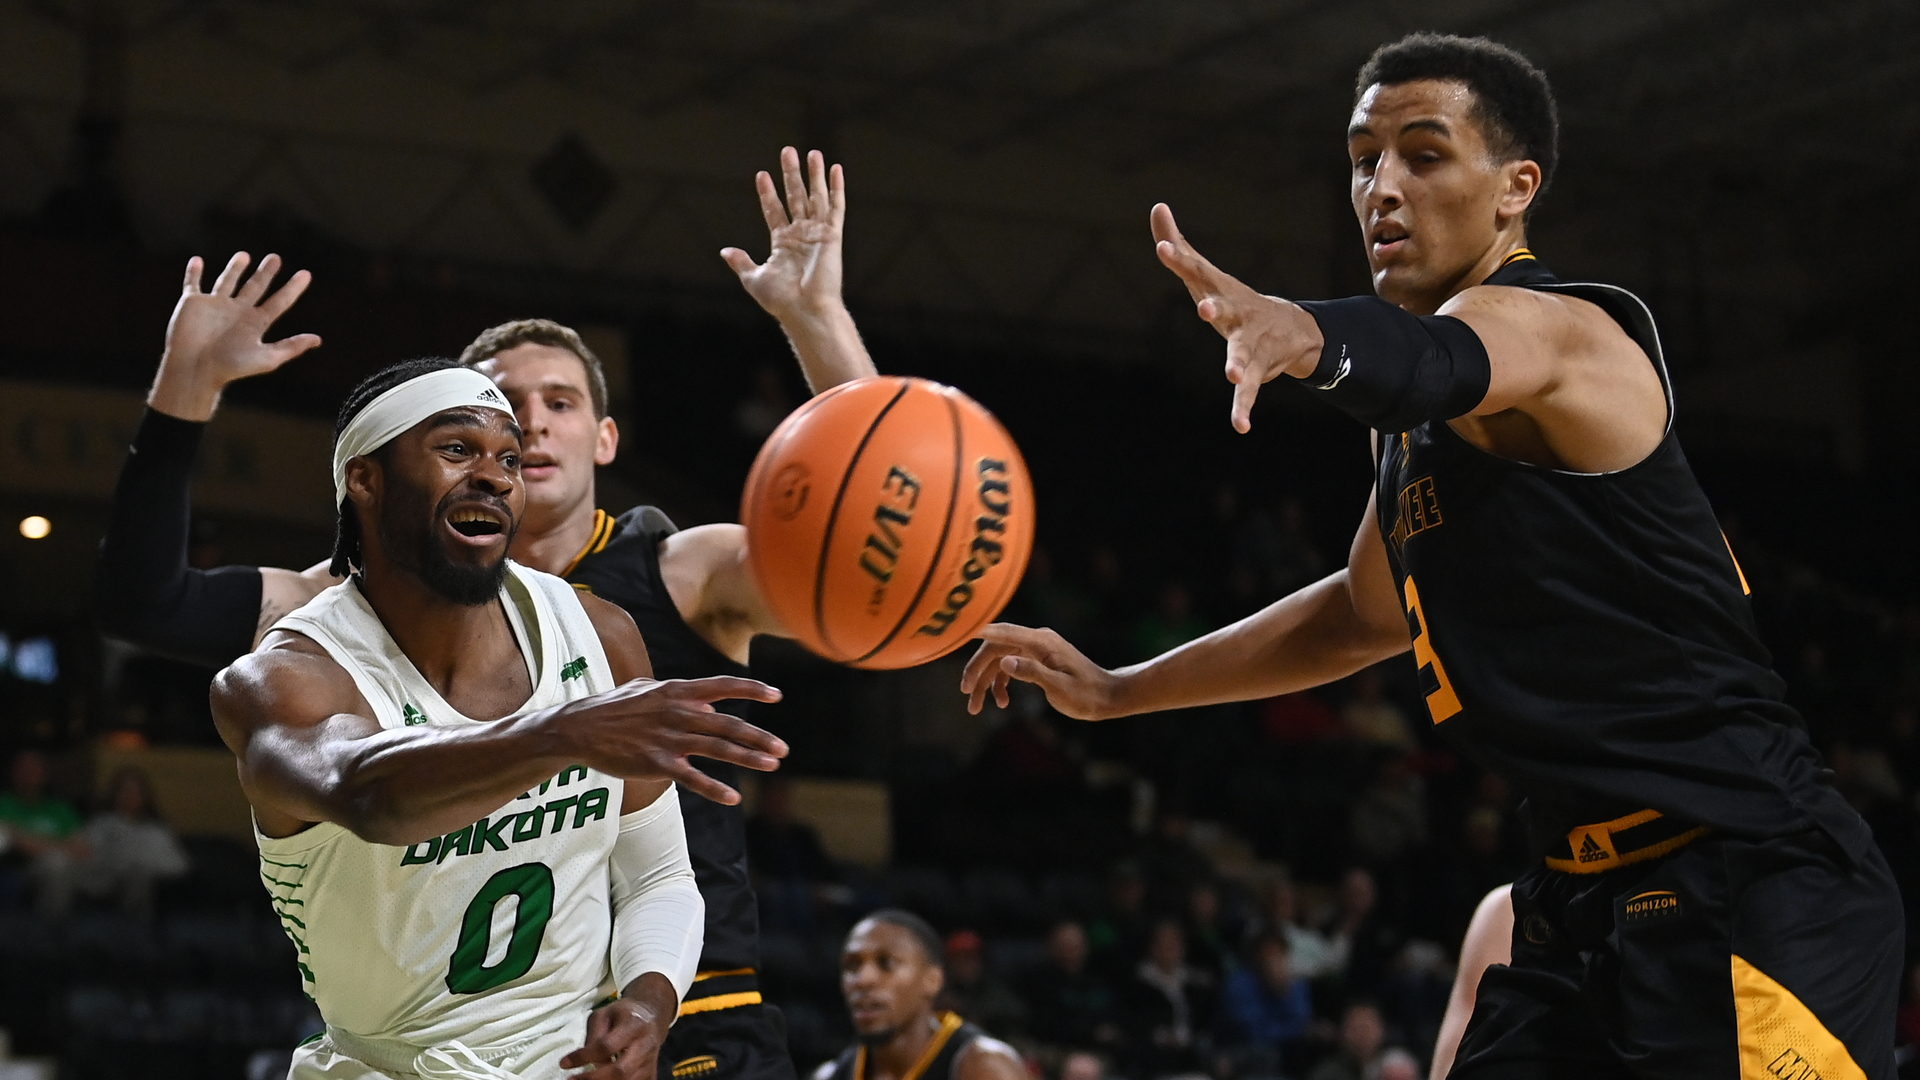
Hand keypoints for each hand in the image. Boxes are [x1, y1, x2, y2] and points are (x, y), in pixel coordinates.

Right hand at [151, 252, 321, 421]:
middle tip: (275, 258)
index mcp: (256, 323)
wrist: (195, 368)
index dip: (293, 288)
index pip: (280, 302)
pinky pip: (193, 283)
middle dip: (265, 273)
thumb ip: (290, 347)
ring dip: (235, 269)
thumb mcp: (267, 358)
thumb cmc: (231, 367)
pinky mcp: (192, 303)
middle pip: (256, 287)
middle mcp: (237, 312)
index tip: (306, 274)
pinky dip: (194, 272)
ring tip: (244, 255)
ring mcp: (215, 306)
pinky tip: (196, 260)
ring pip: (227, 282)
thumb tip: (318, 340)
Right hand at [561, 676, 787, 803]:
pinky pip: (693, 778)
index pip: (722, 686)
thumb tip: (705, 702)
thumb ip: (676, 692)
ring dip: (749, 758)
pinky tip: (734, 797)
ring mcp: (669, 739)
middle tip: (783, 748)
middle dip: (759, 737)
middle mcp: (679, 713)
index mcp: (677, 691)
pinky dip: (715, 789)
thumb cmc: (613, 707)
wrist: (579, 729)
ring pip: (718, 749)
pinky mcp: (658, 764)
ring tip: (772, 765)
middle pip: (728, 725)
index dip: (752, 689)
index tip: (778, 695)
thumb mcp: (645, 688)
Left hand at [561, 972, 675, 1078]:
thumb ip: (594, 1035)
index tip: (564, 1063)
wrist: (651, 1016)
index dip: (584, 1057)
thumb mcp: (603, 1014)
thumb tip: (583, 1059)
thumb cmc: (623, 1014)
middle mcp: (645, 1045)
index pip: (606, 1046)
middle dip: (594, 1078)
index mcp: (633, 1025)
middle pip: (620, 1070)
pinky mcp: (651, 1073)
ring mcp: (650, 1061)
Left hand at [722, 147, 846, 324]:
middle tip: (787, 151)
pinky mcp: (832, 236)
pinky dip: (836, 188)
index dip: (768, 193)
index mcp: (783, 243)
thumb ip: (741, 262)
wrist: (805, 311)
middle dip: (791, 174)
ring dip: (814, 175)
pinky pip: (835, 208)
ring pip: (816, 197)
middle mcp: (801, 235)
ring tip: (812, 153)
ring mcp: (817, 234)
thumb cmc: (781, 300)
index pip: (774, 210)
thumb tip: (725, 251)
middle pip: (795, 197)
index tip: (762, 174)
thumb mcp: (754, 278)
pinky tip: (835, 169)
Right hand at [959, 624, 1119, 720]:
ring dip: (986, 681)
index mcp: (1041, 642)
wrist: (1108, 697)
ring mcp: (1037, 649)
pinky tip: (1002, 702)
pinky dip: (1001, 682)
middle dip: (977, 670)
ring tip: (977, 707)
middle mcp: (1036, 640)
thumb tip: (1005, 662)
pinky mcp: (1038, 660)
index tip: (957, 632)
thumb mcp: (1059, 688)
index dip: (977, 632)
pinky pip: (1010, 666)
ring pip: (1000, 659)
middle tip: (967, 694)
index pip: (1002, 632)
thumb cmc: (1086, 695)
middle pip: (995, 648)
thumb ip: (1032, 673)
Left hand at [1151, 203, 1321, 432]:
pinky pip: (1248, 391)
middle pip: (1225, 308)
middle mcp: (1237, 314)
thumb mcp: (1207, 275)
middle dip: (1215, 308)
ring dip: (1237, 363)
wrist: (1292, 330)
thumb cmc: (1236, 300)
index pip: (1197, 270)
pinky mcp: (1255, 370)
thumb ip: (1180, 245)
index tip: (1163, 247)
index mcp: (1221, 290)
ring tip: (1231, 373)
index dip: (1179, 259)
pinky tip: (1241, 426)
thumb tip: (1157, 207)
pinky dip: (1243, 408)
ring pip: (1242, 353)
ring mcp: (1249, 343)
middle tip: (1203, 308)